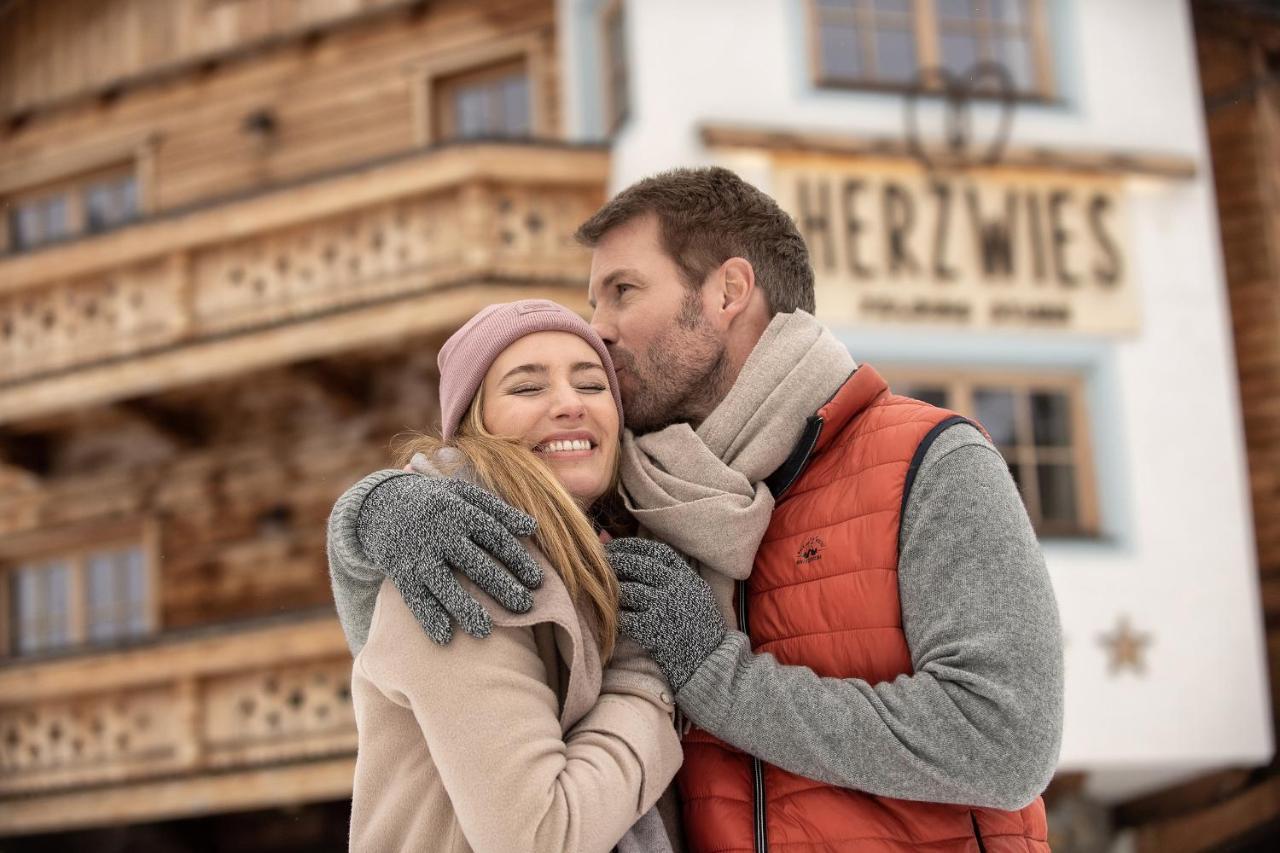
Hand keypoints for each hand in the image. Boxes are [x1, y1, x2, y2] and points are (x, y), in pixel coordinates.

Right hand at [358, 475, 541, 644]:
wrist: (380, 503)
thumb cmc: (434, 500)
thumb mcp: (462, 494)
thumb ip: (497, 509)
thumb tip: (532, 527)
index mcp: (460, 510)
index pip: (495, 536)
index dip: (517, 558)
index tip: (537, 581)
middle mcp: (440, 532)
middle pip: (475, 563)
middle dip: (501, 586)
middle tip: (524, 607)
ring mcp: (419, 553)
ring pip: (444, 584)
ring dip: (464, 608)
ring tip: (485, 631)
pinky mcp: (399, 570)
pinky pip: (414, 597)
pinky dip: (428, 616)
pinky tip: (444, 636)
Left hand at [606, 538, 725, 690]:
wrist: (710, 665)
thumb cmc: (699, 630)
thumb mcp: (695, 595)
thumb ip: (671, 575)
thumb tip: (645, 555)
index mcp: (688, 578)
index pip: (655, 551)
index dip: (632, 546)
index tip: (615, 547)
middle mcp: (677, 588)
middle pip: (637, 565)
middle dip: (615, 562)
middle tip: (598, 565)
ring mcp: (665, 608)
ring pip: (628, 590)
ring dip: (611, 591)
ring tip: (601, 593)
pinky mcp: (653, 630)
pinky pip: (625, 617)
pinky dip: (615, 617)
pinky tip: (609, 618)